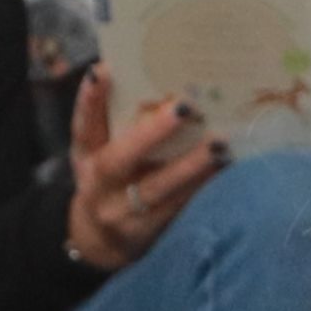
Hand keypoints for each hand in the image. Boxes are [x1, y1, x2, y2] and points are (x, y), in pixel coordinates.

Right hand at [66, 68, 225, 270]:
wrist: (102, 241)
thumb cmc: (107, 180)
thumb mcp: (94, 151)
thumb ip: (100, 115)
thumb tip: (108, 69)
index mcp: (86, 160)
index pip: (83, 127)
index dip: (89, 101)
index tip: (102, 72)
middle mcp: (101, 187)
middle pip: (121, 159)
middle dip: (152, 132)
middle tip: (184, 106)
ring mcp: (126, 212)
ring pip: (159, 189)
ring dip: (192, 166)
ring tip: (219, 144)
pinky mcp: (153, 230)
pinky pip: (182, 206)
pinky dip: (204, 186)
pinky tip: (226, 166)